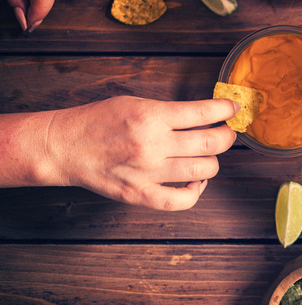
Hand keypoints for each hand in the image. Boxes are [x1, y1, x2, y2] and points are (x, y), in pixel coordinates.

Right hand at [2, 96, 237, 210]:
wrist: (65, 146)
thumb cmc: (100, 121)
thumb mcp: (136, 103)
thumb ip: (170, 111)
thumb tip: (206, 116)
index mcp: (151, 116)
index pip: (203, 113)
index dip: (226, 110)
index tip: (233, 108)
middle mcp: (152, 145)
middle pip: (210, 144)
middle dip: (227, 136)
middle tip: (227, 133)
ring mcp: (147, 173)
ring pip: (202, 171)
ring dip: (214, 162)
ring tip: (209, 155)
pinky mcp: (139, 195)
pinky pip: (180, 201)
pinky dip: (195, 192)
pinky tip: (195, 181)